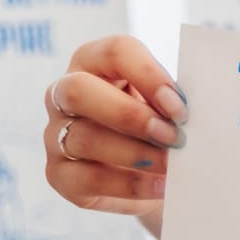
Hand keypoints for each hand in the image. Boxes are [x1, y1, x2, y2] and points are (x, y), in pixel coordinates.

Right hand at [41, 35, 190, 229]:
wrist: (151, 175)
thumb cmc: (159, 127)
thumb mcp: (165, 106)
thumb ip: (171, 102)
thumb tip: (184, 114)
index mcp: (94, 62)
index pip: (116, 52)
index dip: (149, 76)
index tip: (180, 108)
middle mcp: (64, 94)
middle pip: (79, 90)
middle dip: (130, 116)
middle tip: (173, 138)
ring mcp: (55, 134)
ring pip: (85, 138)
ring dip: (136, 154)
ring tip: (171, 167)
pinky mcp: (60, 175)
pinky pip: (89, 179)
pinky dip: (131, 184)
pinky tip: (160, 187)